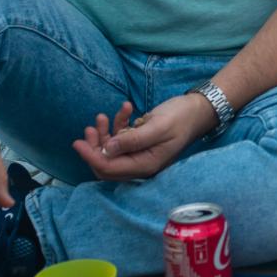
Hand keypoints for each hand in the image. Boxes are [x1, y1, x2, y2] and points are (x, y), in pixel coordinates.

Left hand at [72, 94, 216, 181]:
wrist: (198, 109)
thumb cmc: (181, 117)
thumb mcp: (157, 127)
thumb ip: (132, 140)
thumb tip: (106, 150)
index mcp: (145, 165)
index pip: (109, 169)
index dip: (91, 156)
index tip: (78, 142)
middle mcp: (140, 164)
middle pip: (107, 163)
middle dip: (95, 146)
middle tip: (90, 127)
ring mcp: (140, 154)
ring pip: (112, 150)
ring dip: (105, 134)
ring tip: (102, 116)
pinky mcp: (140, 143)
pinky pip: (122, 139)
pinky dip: (119, 125)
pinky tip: (125, 108)